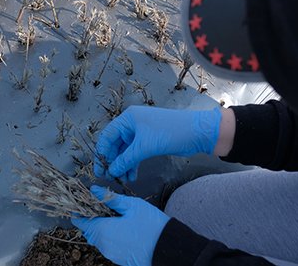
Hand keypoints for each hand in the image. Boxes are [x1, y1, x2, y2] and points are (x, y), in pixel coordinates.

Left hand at [72, 186, 169, 265]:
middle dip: (93, 219)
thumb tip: (94, 190)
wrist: (170, 249)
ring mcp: (112, 255)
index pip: (81, 222)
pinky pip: (109, 247)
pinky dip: (111, 238)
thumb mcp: (131, 206)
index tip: (84, 203)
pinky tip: (122, 229)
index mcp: (103, 231)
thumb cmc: (152, 226)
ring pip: (99, 239)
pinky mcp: (120, 260)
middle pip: (89, 231)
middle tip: (103, 207)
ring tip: (115, 217)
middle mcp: (104, 246)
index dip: (80, 211)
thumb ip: (109, 198)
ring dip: (102, 229)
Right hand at [95, 106, 220, 180]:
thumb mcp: (145, 146)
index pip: (107, 136)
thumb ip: (126, 159)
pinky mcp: (149, 141)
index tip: (99, 169)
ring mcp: (141, 133)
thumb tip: (112, 171)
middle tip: (109, 177)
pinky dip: (132, 164)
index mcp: (127, 119)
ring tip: (123, 180)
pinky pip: (135, 154)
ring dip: (123, 165)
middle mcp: (132, 124)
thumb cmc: (170, 132)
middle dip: (113, 161)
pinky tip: (132, 176)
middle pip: (115, 145)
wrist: (198, 133)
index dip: (102, 153)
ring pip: (125, 151)